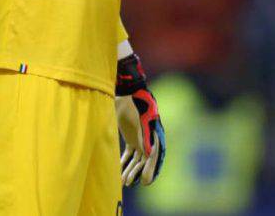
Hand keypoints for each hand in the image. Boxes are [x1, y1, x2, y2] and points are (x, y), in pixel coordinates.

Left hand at [115, 53, 165, 185]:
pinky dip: (125, 162)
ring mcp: (141, 139)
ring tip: (123, 181)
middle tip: (128, 182)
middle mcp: (150, 140)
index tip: (145, 182)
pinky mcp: (132, 138)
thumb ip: (145, 136)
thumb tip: (149, 154)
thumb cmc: (137, 104)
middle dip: (137, 173)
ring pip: (136, 160)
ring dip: (130, 170)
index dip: (151, 170)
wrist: (128, 92)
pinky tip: (119, 171)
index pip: (154, 157)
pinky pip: (129, 154)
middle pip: (145, 162)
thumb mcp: (142, 119)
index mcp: (155, 136)